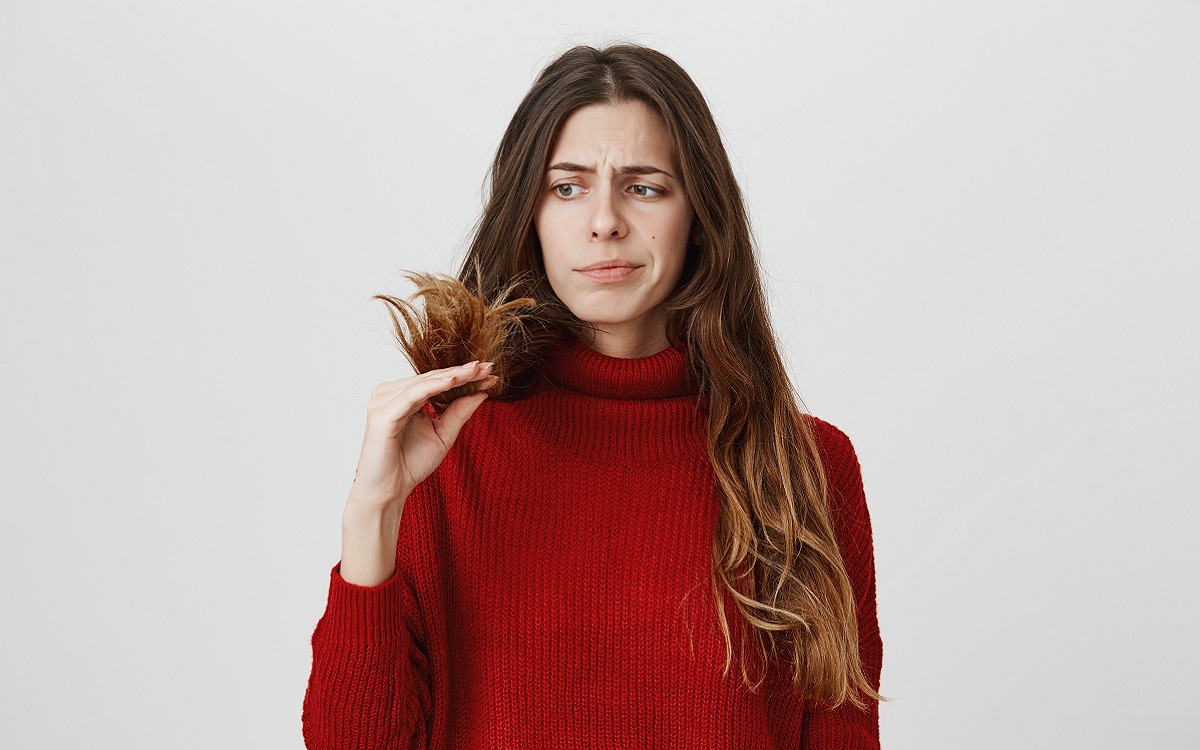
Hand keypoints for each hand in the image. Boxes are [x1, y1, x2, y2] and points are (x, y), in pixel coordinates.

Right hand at [348, 360, 496, 514]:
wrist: (388, 492)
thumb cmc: (410, 464)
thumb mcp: (443, 434)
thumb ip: (459, 412)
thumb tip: (482, 392)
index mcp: (402, 397)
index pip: (436, 381)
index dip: (463, 375)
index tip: (490, 371)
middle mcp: (390, 395)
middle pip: (431, 378)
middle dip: (462, 372)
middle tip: (488, 367)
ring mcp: (383, 402)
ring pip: (423, 382)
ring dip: (452, 376)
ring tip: (476, 371)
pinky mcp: (382, 414)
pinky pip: (412, 395)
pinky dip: (434, 386)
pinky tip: (454, 380)